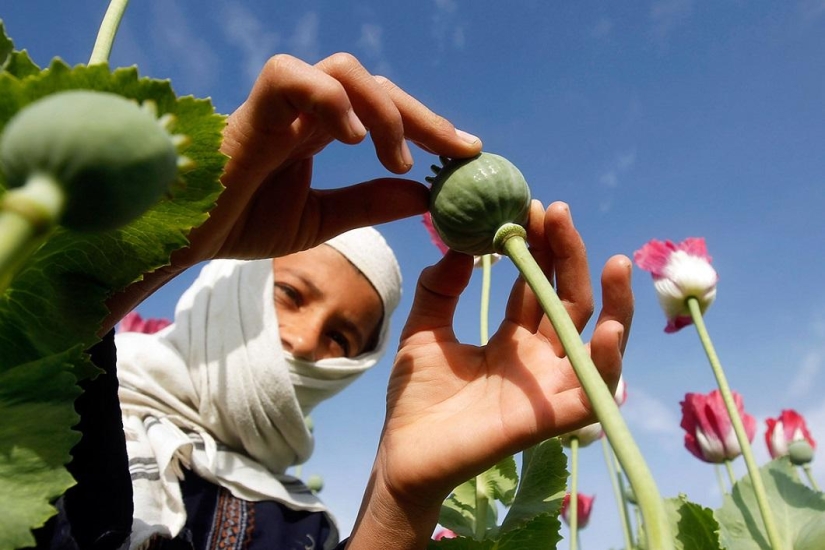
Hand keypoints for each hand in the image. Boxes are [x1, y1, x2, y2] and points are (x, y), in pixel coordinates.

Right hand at [105, 53, 481, 329]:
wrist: (183, 237)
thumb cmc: (238, 224)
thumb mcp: (322, 219)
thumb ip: (369, 204)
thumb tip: (423, 196)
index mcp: (318, 130)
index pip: (383, 110)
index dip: (427, 126)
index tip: (466, 152)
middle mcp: (303, 109)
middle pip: (375, 84)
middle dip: (422, 116)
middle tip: (459, 150)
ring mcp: (277, 104)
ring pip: (343, 70)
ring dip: (383, 112)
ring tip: (395, 160)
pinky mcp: (250, 109)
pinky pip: (292, 76)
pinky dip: (330, 101)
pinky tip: (354, 142)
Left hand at [347, 201, 632, 548]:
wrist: (403, 454)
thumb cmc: (416, 398)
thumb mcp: (425, 330)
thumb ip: (440, 288)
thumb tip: (457, 242)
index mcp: (511, 340)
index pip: (538, 286)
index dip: (541, 248)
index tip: (534, 207)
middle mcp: (537, 360)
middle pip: (569, 302)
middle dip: (570, 257)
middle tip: (560, 213)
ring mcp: (547, 388)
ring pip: (597, 344)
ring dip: (613, 305)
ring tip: (617, 263)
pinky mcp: (550, 419)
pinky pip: (591, 392)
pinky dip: (605, 363)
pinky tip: (606, 329)